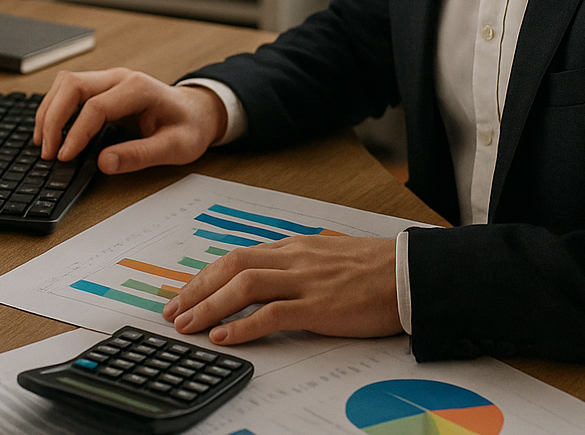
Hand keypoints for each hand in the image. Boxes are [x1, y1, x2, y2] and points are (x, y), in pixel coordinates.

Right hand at [33, 68, 225, 173]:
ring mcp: (110, 79)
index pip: (96, 106)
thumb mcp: (174, 147)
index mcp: (139, 89)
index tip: (64, 157)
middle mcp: (121, 78)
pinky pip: (70, 90)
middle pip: (73, 85)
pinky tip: (52, 130)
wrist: (197, 112)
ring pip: (66, 83)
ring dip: (50, 110)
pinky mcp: (102, 87)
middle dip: (53, 118)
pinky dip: (56, 108)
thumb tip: (104, 162)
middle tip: (47, 151)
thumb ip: (140, 155)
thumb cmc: (189, 127)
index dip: (76, 133)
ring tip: (44, 142)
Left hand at [161, 236, 403, 344]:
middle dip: (196, 290)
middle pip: (232, 267)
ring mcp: (306, 281)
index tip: (185, 293)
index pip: (238, 257)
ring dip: (209, 306)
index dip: (207, 276)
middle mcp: (294, 258)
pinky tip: (224, 337)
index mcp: (296, 247)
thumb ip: (307, 257)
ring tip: (187, 326)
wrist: (413, 273)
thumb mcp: (333, 253)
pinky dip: (243, 326)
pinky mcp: (320, 306)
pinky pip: (272, 314)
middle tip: (172, 311)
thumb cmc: (378, 267)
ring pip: (244, 287)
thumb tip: (290, 261)